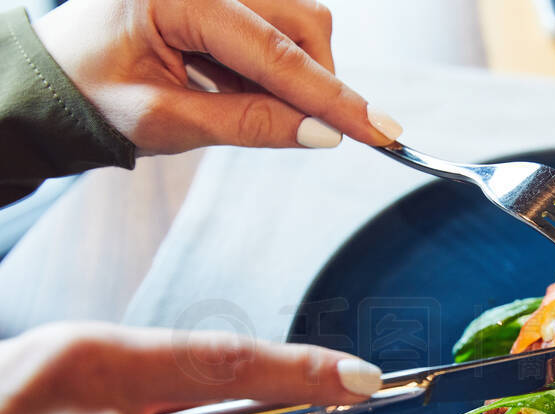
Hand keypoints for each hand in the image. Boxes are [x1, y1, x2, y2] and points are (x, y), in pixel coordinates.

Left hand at [31, 0, 402, 153]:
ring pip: (298, 22)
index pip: (273, 51)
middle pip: (301, 21)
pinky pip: (278, 25)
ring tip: (230, 96)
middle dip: (314, 80)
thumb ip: (249, 124)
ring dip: (292, 73)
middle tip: (297, 127)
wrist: (58, 81)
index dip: (332, 97)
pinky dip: (272, 65)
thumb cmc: (96, 98)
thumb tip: (323, 135)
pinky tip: (229, 80)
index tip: (380, 130)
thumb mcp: (167, 122)